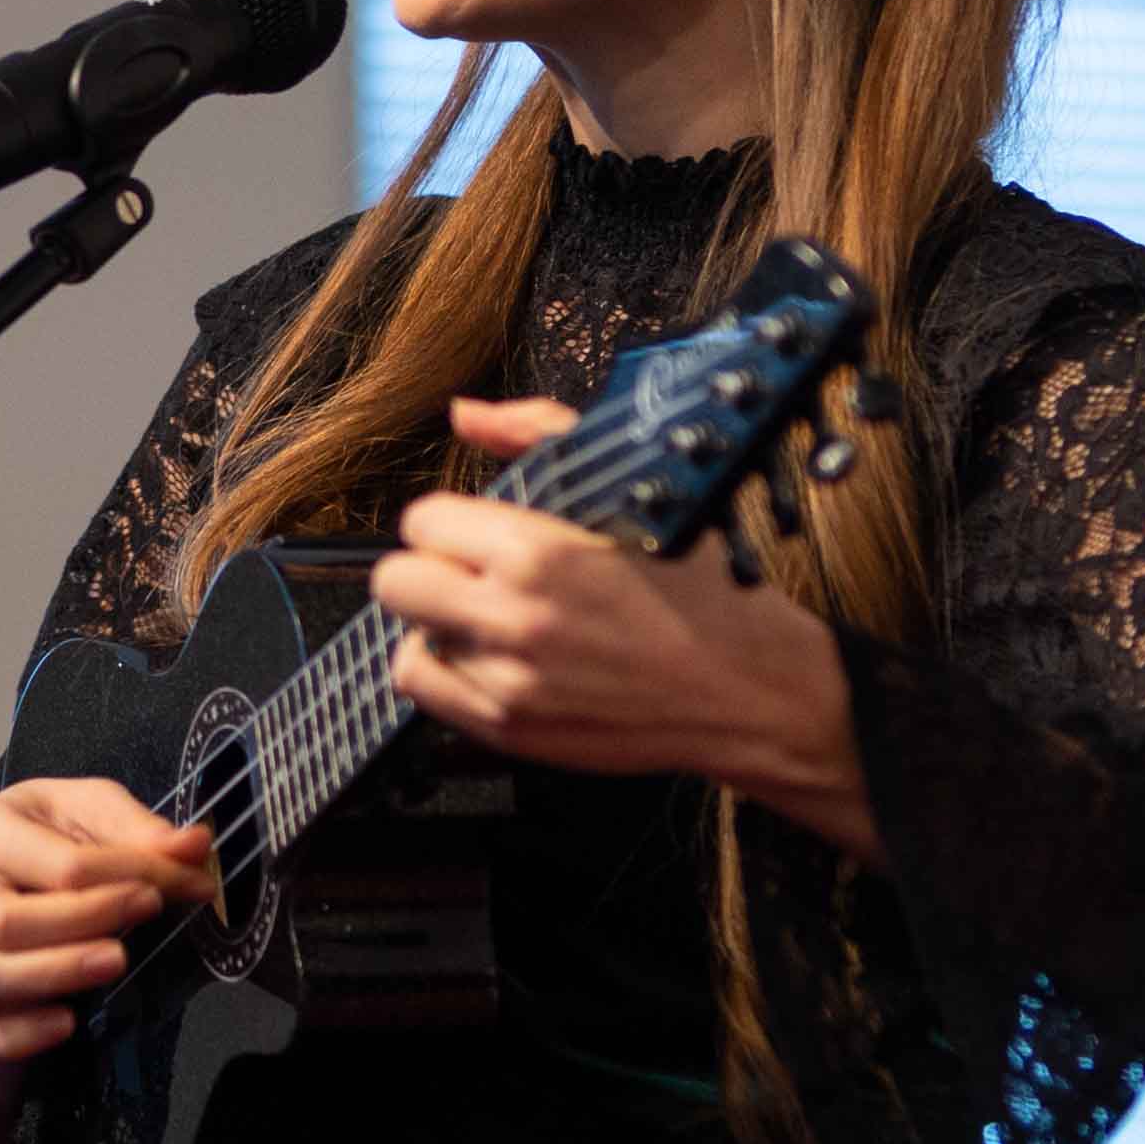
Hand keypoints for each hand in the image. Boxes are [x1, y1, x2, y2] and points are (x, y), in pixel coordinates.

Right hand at [0, 777, 216, 1143]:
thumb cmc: (39, 863)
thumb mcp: (84, 823)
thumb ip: (135, 832)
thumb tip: (194, 846)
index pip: (58, 862)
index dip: (131, 873)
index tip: (191, 884)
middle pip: (5, 919)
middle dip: (85, 921)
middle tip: (149, 916)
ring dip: (57, 973)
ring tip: (116, 964)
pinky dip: (21, 1033)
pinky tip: (67, 1023)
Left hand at [374, 397, 880, 861]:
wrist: (747, 686)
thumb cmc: (699, 588)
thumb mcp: (631, 489)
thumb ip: (537, 437)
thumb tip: (465, 413)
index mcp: (538, 550)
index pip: (423, 520)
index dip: (450, 521)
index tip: (478, 533)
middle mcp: (514, 617)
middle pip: (397, 580)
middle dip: (429, 568)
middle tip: (472, 575)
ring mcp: (508, 680)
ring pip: (408, 637)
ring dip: (440, 625)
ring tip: (490, 621)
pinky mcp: (510, 729)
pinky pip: (425, 693)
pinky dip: (446, 673)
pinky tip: (491, 659)